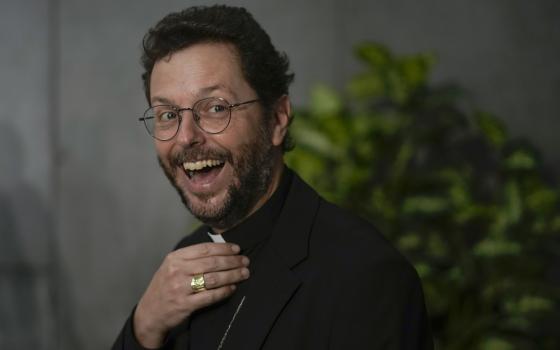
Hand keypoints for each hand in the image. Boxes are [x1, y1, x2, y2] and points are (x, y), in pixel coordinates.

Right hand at [133, 242, 249, 347]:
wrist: (150, 312)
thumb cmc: (165, 286)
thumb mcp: (172, 266)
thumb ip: (191, 258)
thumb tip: (220, 250)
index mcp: (175, 258)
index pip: (204, 249)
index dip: (223, 248)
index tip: (237, 249)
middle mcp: (177, 271)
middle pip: (212, 263)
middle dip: (232, 261)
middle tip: (245, 261)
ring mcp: (180, 288)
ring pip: (213, 278)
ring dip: (232, 275)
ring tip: (244, 273)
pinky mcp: (185, 304)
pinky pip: (210, 296)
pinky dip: (224, 291)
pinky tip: (232, 288)